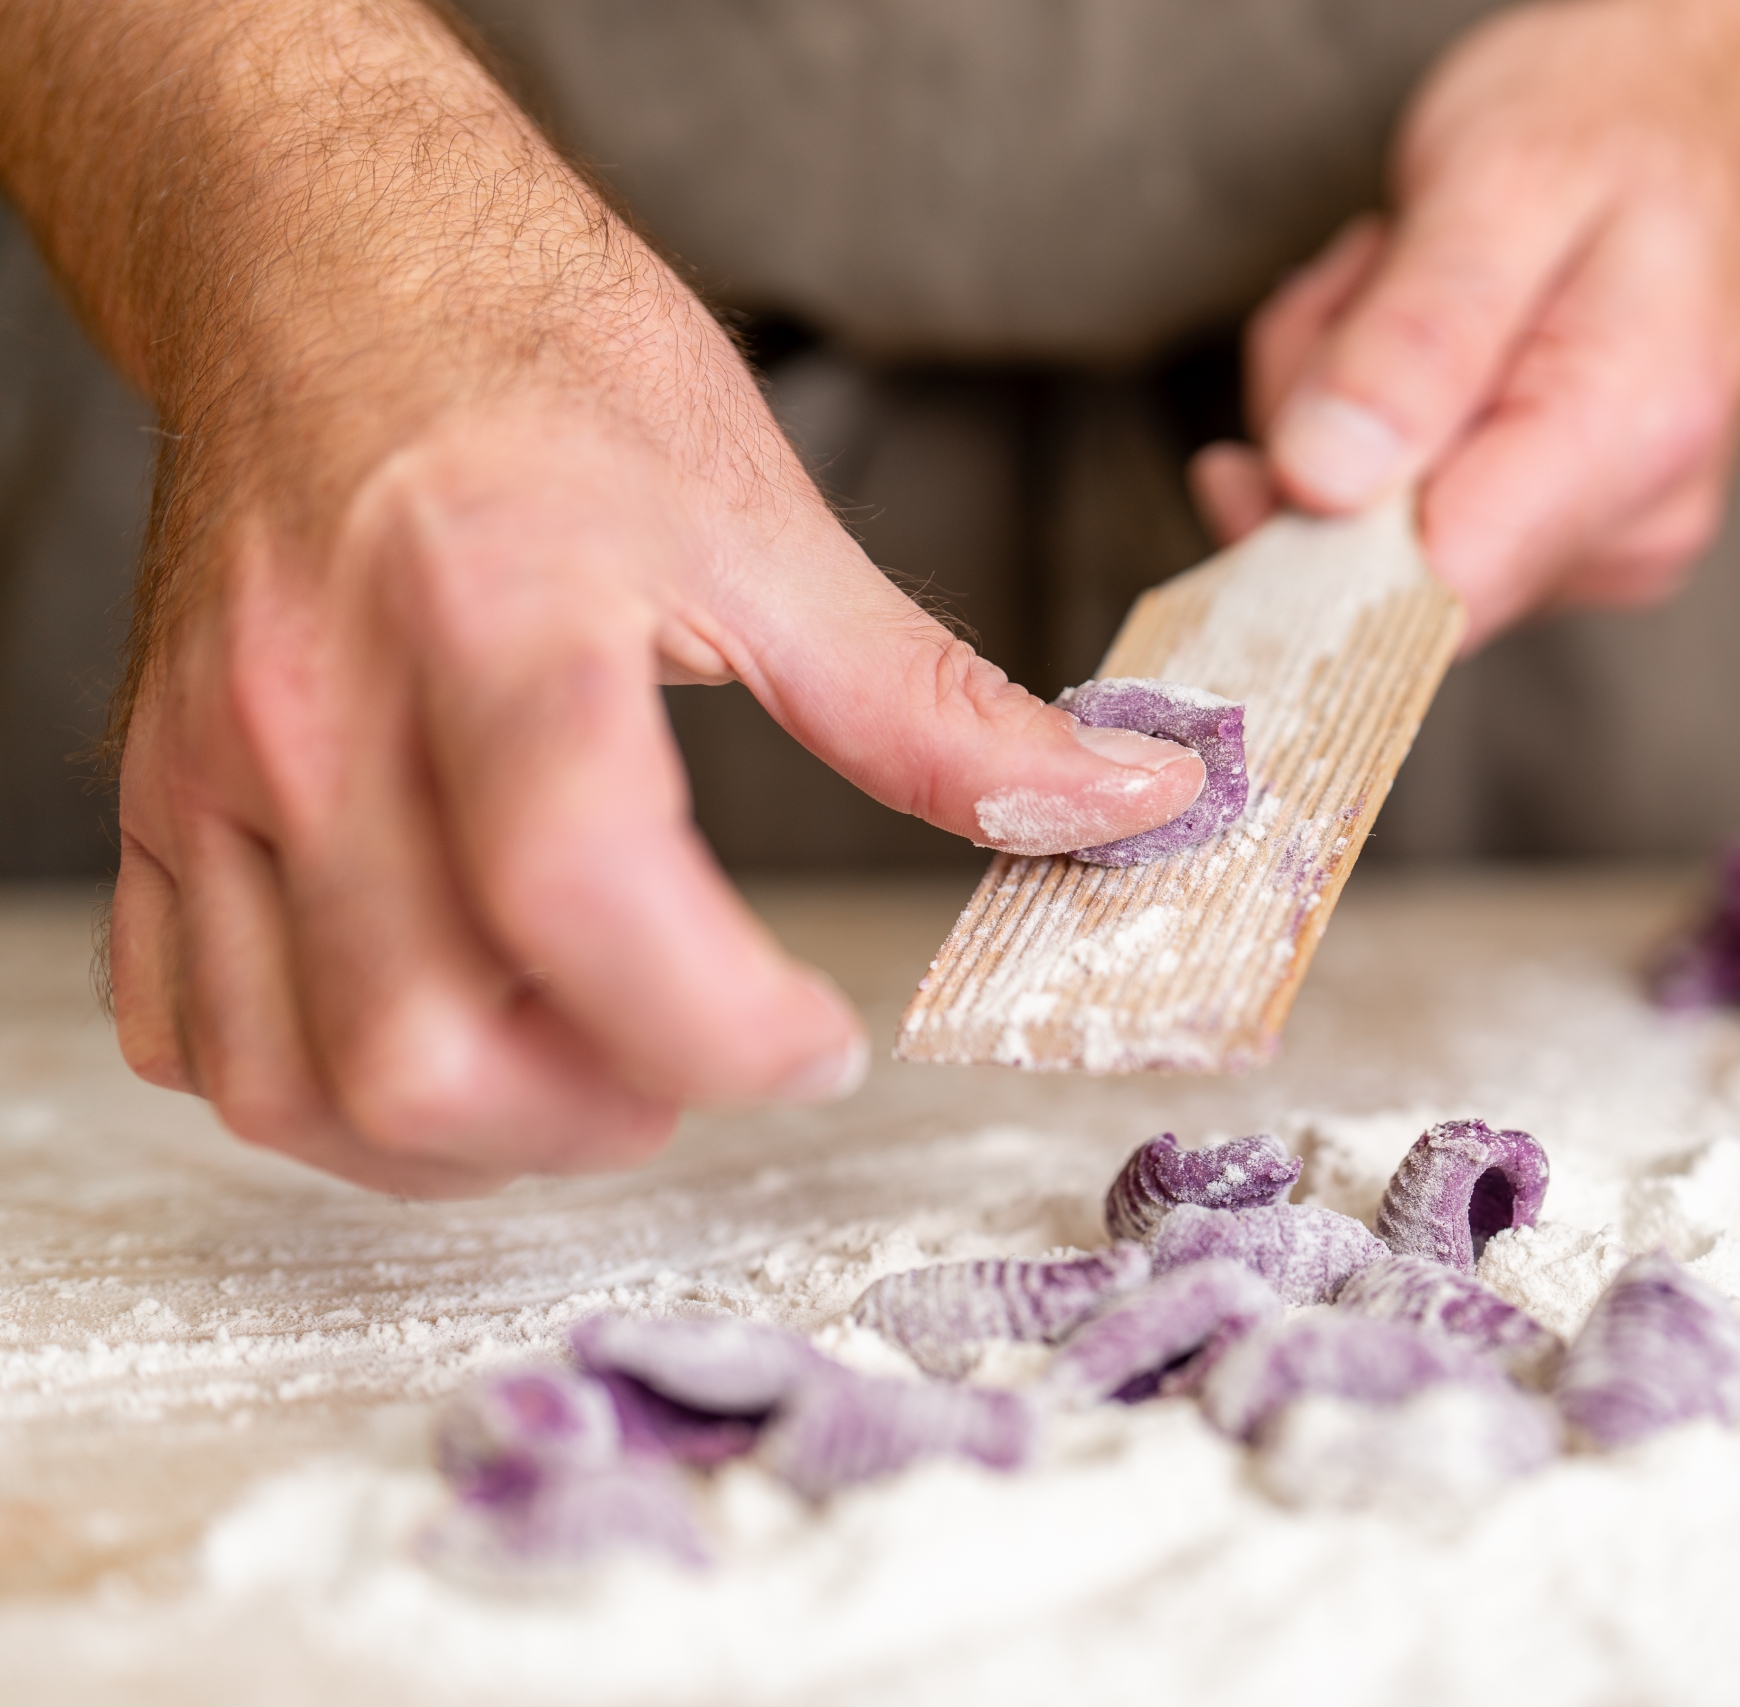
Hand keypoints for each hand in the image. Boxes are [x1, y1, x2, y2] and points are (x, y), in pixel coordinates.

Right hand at [4, 1, 1201, 1195]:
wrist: (324, 260)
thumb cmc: (539, 362)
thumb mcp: (766, 512)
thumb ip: (933, 703)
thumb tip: (1115, 803)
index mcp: (499, 619)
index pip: (580, 893)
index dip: (721, 1024)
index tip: (819, 1040)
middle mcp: (323, 711)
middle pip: (425, 1042)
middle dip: (607, 1117)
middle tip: (707, 1061)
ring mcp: (213, 769)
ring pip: (295, 1086)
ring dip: (472, 1141)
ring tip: (592, 1065)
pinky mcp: (155, 797)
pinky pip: (191, 1036)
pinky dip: (324, 1097)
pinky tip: (446, 1030)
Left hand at [1191, 0, 1739, 646]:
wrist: (1718, 96)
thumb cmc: (1626, 117)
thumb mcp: (1500, 179)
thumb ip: (1415, 340)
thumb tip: (1320, 484)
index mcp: (1625, 444)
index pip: (1421, 600)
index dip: (1304, 547)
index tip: (1253, 454)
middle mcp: (1628, 528)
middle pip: (1382, 573)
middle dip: (1323, 438)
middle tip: (1371, 288)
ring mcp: (1603, 542)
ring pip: (1378, 543)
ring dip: (1343, 410)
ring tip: (1407, 280)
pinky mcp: (1565, 534)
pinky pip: (1408, 517)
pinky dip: (1377, 421)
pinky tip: (1421, 326)